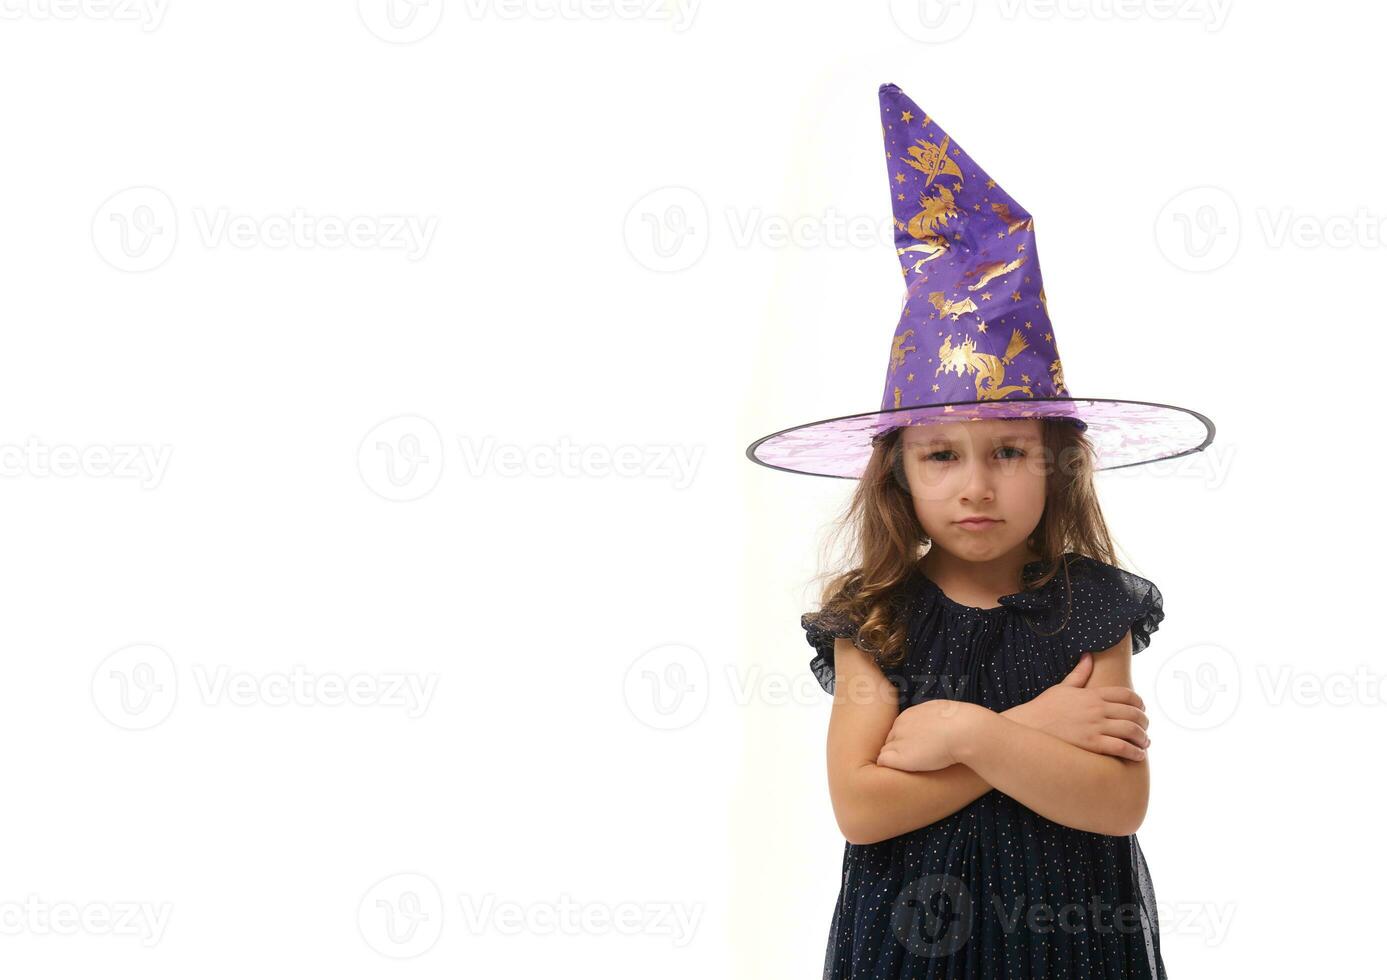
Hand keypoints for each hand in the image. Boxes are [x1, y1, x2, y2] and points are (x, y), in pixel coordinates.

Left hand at [875, 699, 975, 771]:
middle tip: (917, 761)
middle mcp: (900, 725)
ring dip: (896, 760)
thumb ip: (932, 719)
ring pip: (887, 751)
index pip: (899, 730)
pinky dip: (890, 767)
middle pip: (891, 741)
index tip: (919, 751)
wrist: (964, 731)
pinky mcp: (898, 756)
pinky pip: (883, 761)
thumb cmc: (961, 724)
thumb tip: (938, 726)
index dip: (907, 743)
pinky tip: (905, 771)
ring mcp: (898, 740)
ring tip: (914, 767)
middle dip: (899, 751)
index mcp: (910, 715)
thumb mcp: (943, 713)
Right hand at [1020, 653, 1149, 760]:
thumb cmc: (1044, 708)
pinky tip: (1137, 755)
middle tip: (1145, 728)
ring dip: (1143, 738)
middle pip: (1133, 713)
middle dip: (1144, 722)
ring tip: (1144, 743)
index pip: (1126, 695)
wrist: (1028, 727)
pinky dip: (1134, 752)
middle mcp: (1097, 709)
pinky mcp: (1092, 743)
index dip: (1139, 703)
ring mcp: (1095, 726)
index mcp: (1092, 694)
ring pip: (1131, 730)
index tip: (1142, 710)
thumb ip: (1079, 673)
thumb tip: (1088, 656)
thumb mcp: (1062, 687)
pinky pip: (1121, 747)